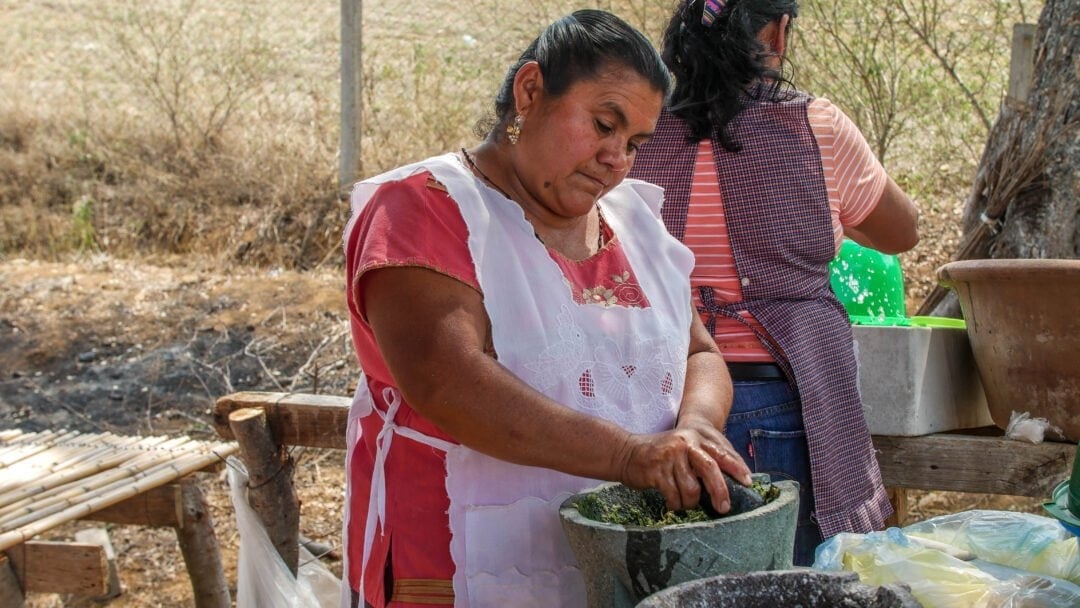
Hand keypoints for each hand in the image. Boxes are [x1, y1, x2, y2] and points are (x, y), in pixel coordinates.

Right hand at [615, 417, 750, 513]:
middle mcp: (684, 444)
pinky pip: (674, 495)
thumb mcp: (683, 448)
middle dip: (719, 491)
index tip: (748, 483)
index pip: (721, 454)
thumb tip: (729, 482)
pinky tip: (672, 502)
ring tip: (685, 502)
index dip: (736, 468)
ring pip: (691, 488)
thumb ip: (703, 459)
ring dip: (690, 502)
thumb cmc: (660, 455)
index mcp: (695, 438)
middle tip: (723, 508)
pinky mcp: (657, 470)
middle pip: (710, 469)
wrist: (626, 452)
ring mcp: (670, 456)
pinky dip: (675, 504)